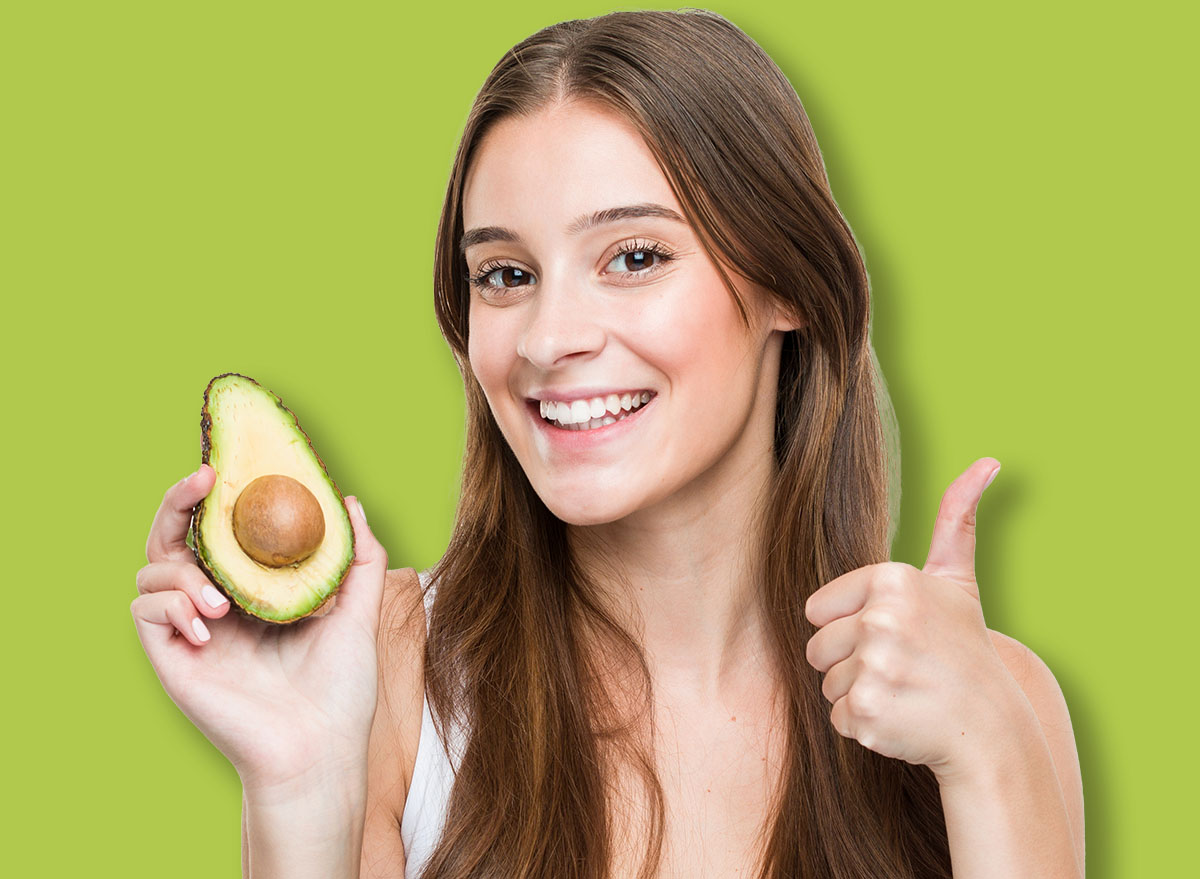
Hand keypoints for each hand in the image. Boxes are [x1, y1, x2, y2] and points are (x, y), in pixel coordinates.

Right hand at [131, 465, 388, 795]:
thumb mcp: (358, 612)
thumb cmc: (341, 691)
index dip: (214, 499)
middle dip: (176, 504)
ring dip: (181, 571)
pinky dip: (170, 606)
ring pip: (151, 571)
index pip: (219, 534)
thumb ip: (358, 558)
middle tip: (199, 482)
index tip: (226, 467)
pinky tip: (209, 626)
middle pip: (173, 540)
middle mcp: (216, 607)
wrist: (320, 750)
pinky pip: (145, 611)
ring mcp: (191, 632)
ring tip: (222, 603)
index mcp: (254, 594)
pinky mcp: (173, 659)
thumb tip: (349, 502)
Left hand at [803, 457, 1026, 783]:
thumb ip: (955, 520)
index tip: (894, 636)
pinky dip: (865, 726)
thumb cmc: (964, 649)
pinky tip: (901, 719)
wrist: (992, 727)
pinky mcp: (867, 711)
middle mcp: (881, 619)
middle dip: (850, 664)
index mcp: (891, 580)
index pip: (817, 610)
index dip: (849, 628)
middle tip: (900, 669)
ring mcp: (874, 667)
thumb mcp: (957, 581)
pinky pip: (837, 718)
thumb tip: (987, 463)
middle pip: (816, 648)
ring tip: (904, 692)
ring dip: (858, 694)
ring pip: (826, 684)